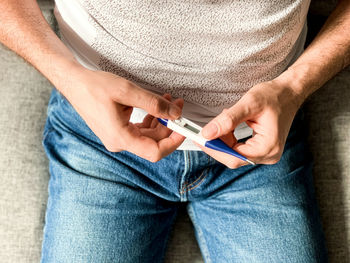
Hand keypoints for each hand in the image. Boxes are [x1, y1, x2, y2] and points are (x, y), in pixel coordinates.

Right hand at [58, 67, 184, 161]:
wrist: (74, 84)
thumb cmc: (94, 87)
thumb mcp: (128, 91)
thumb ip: (154, 104)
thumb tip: (175, 114)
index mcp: (120, 138)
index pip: (154, 152)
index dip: (173, 142)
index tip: (183, 128)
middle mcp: (119, 143)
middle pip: (153, 143)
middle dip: (169, 125)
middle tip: (178, 106)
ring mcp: (118, 138)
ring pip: (148, 136)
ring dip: (161, 120)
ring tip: (169, 101)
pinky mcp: (117, 131)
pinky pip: (140, 130)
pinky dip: (150, 119)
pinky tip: (155, 106)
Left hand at [199, 79, 302, 168]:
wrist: (289, 92)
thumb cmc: (273, 95)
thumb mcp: (249, 104)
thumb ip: (227, 120)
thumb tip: (207, 134)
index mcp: (268, 147)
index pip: (234, 157)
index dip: (214, 149)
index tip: (199, 139)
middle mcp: (269, 155)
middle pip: (233, 158)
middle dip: (217, 145)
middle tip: (203, 132)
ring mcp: (266, 153)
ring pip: (234, 154)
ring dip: (223, 141)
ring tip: (219, 124)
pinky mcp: (261, 149)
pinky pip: (239, 149)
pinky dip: (229, 140)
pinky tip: (226, 128)